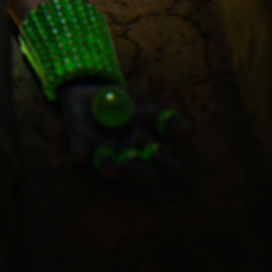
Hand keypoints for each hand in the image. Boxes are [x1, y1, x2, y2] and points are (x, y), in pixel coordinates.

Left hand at [58, 80, 194, 185]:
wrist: (89, 92)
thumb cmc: (122, 101)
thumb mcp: (146, 107)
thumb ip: (166, 120)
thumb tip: (192, 133)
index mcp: (143, 143)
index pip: (156, 155)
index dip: (165, 162)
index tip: (177, 170)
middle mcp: (123, 153)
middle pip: (134, 165)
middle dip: (140, 172)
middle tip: (153, 179)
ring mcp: (101, 151)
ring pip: (108, 162)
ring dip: (110, 167)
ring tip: (110, 169)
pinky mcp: (80, 146)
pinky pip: (79, 149)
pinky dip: (79, 151)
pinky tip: (80, 156)